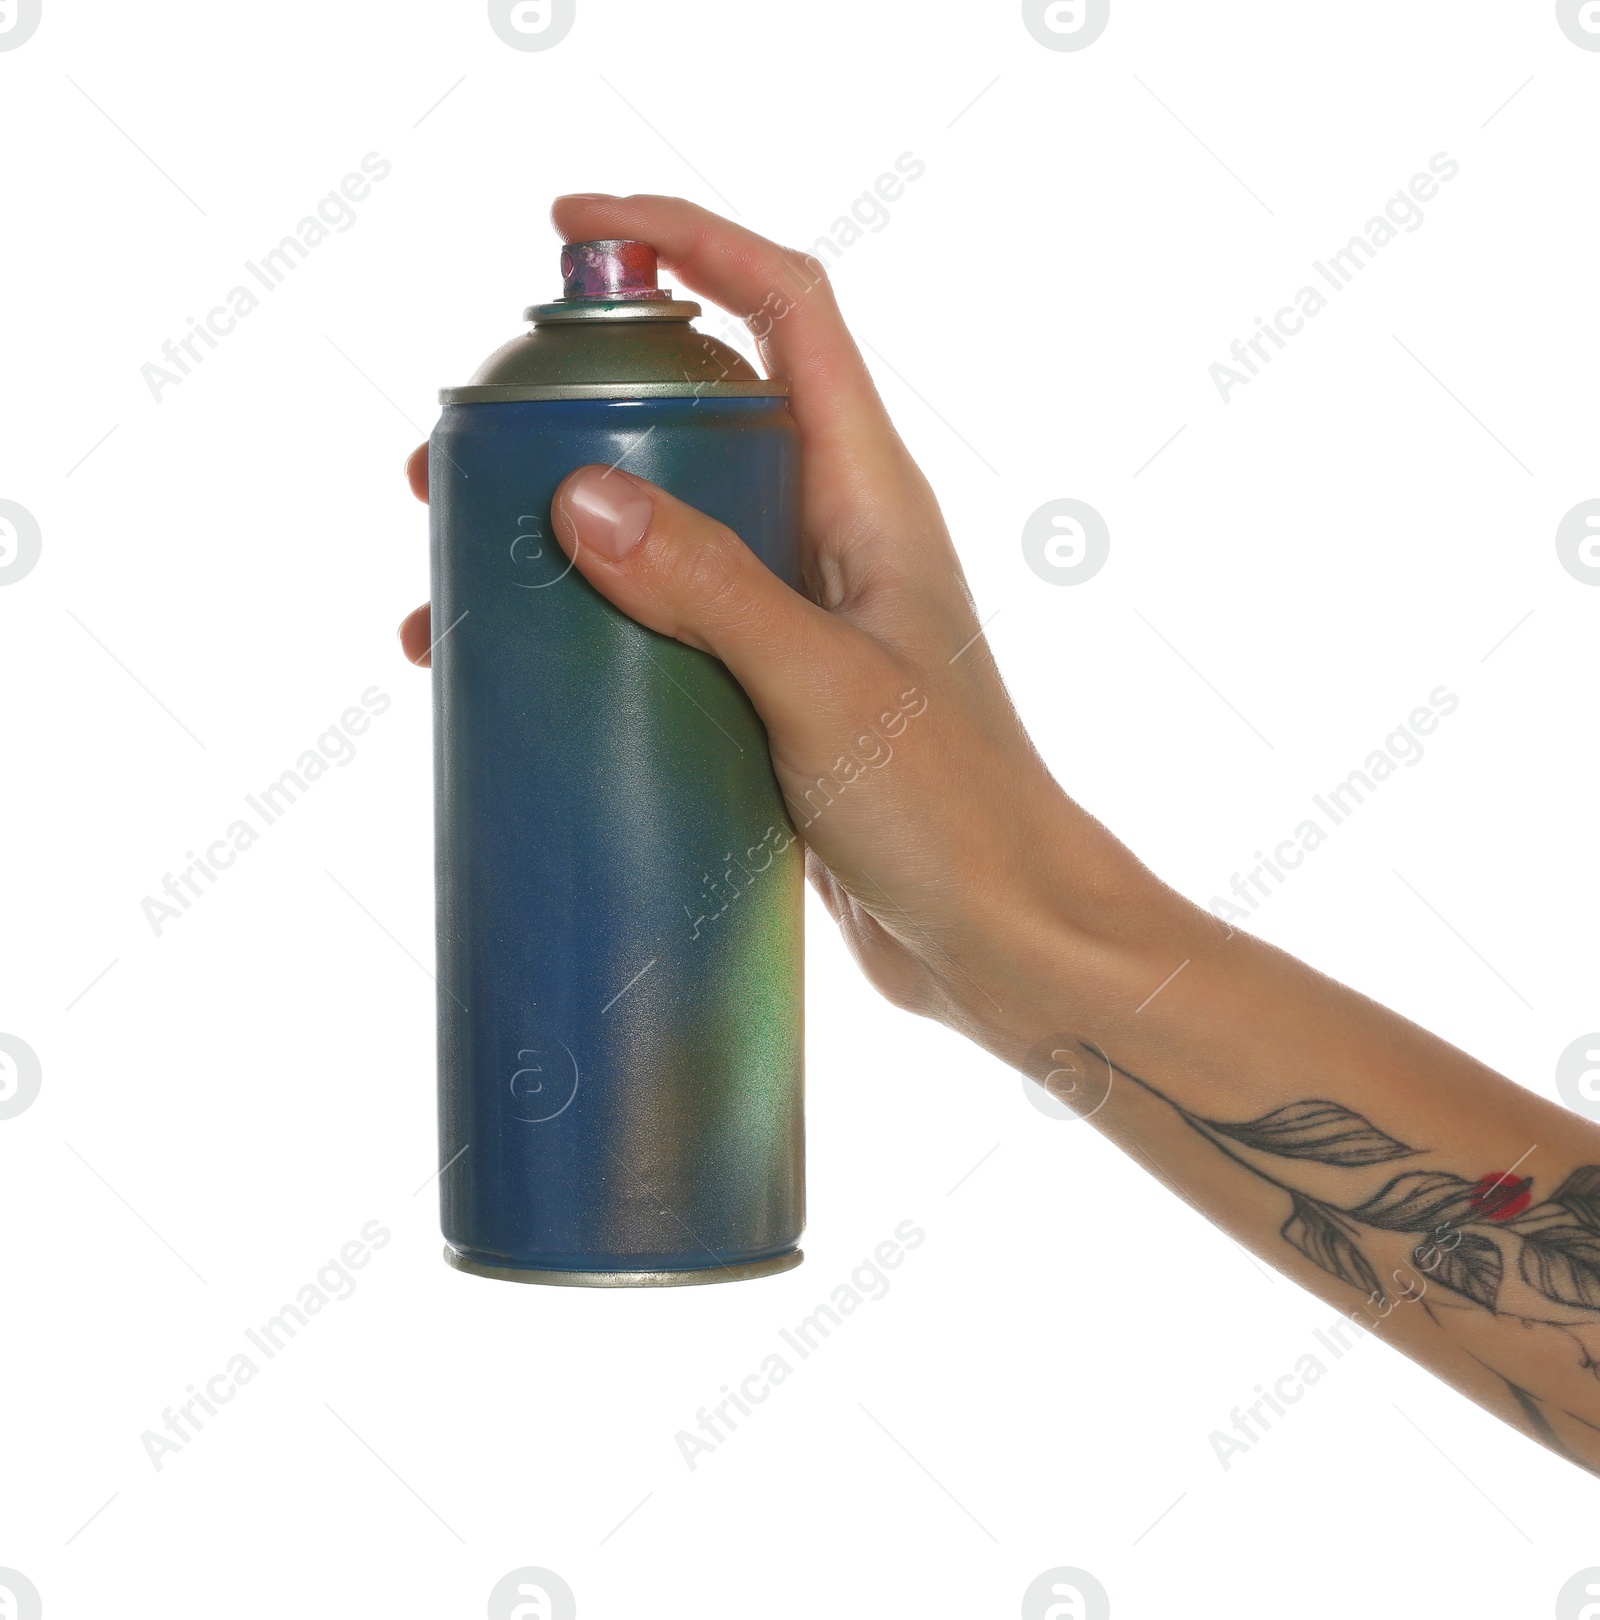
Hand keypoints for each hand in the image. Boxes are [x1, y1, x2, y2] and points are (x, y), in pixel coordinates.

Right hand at [398, 193, 1173, 1055]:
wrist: (1003, 939)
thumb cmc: (955, 812)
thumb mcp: (825, 689)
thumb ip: (711, 590)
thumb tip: (579, 494)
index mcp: (870, 494)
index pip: (785, 307)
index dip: (688, 239)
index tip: (575, 227)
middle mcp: (830, 535)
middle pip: (695, 411)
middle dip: (573, 404)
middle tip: (455, 451)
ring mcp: (795, 616)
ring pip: (664, 525)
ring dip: (556, 529)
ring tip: (445, 570)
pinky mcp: (765, 695)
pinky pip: (662, 625)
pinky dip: (582, 628)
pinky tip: (504, 670)